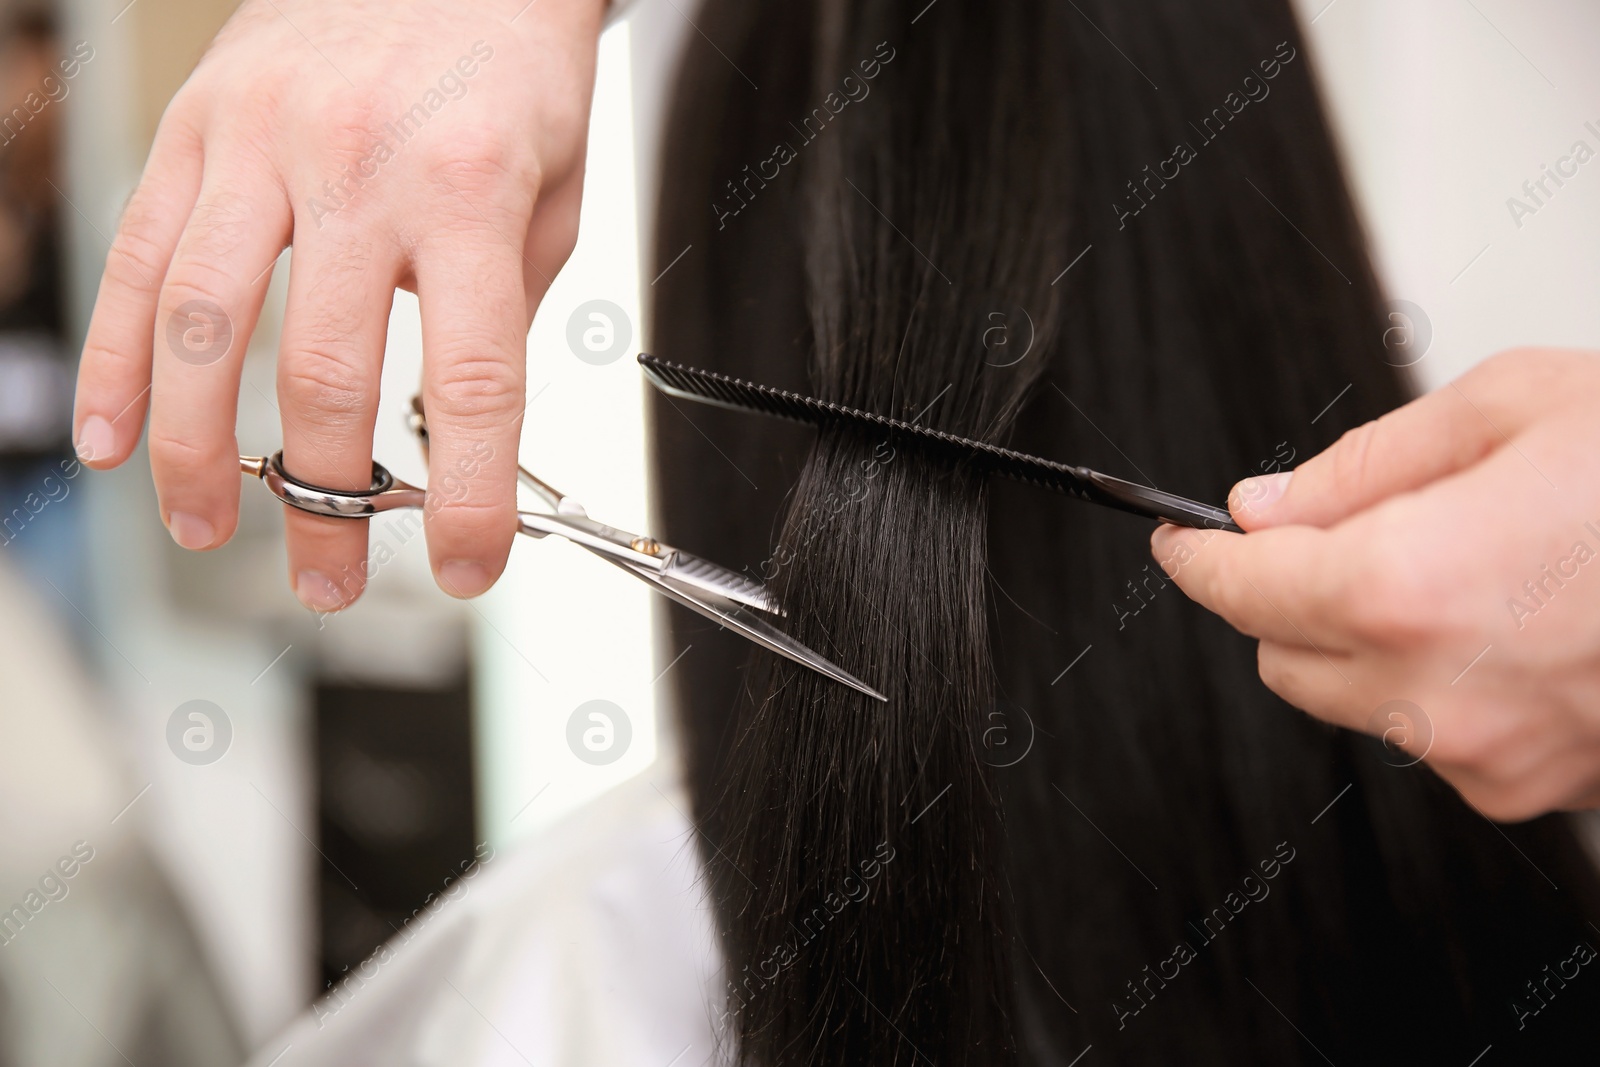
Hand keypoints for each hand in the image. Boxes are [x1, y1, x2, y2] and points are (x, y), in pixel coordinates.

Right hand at [72, 0, 606, 607]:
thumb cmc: (508, 61)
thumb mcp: (556, 190)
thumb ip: (507, 305)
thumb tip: (460, 414)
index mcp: (472, 194)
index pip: (471, 379)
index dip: (470, 493)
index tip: (470, 563)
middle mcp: (361, 170)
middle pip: (323, 372)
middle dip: (324, 500)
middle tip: (330, 575)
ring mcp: (264, 145)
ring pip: (203, 325)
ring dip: (195, 450)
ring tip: (207, 525)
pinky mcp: (198, 128)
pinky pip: (137, 256)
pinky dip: (113, 359)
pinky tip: (107, 435)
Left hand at [1151, 348, 1599, 819]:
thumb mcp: (1514, 406)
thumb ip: (1365, 464)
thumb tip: (1269, 503)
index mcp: (1415, 583)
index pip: (1243, 587)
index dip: (1198, 558)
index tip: (1181, 541)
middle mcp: (1440, 690)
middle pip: (1281, 656)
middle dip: (1285, 595)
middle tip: (1341, 532)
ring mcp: (1490, 754)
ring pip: (1355, 703)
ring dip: (1363, 641)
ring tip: (1464, 567)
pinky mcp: (1536, 787)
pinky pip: (1435, 738)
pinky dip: (1437, 685)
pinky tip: (1515, 623)